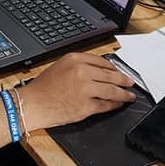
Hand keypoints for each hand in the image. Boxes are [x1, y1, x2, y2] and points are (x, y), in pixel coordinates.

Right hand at [19, 52, 134, 130]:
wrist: (33, 104)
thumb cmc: (43, 87)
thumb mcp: (60, 66)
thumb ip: (79, 66)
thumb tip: (99, 71)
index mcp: (75, 59)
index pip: (102, 62)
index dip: (114, 68)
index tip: (119, 71)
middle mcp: (82, 72)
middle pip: (111, 75)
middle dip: (123, 80)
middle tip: (130, 82)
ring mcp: (85, 89)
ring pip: (112, 90)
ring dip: (123, 94)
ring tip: (129, 95)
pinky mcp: (86, 106)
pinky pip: (105, 105)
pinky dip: (114, 105)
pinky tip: (118, 104)